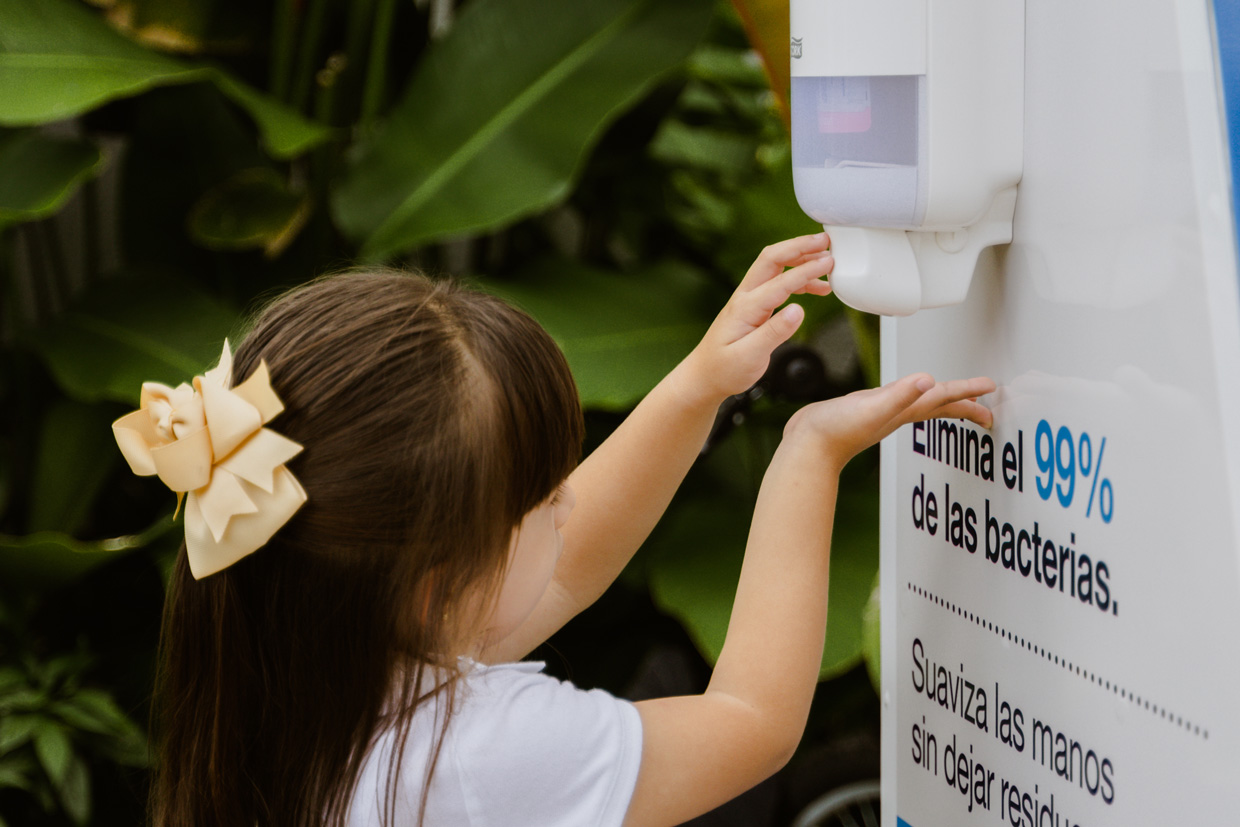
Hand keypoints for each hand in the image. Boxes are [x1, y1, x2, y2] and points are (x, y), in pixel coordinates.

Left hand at [679, 233, 833, 403]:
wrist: (705, 376)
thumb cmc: (724, 369)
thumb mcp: (750, 357)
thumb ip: (774, 333)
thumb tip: (798, 310)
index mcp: (745, 308)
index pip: (780, 281)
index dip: (806, 270)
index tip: (829, 261)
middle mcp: (745, 297)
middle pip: (772, 258)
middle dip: (799, 246)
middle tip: (825, 240)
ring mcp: (749, 299)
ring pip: (776, 267)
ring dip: (801, 259)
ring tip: (828, 259)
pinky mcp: (754, 306)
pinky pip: (778, 283)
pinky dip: (799, 279)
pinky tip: (818, 287)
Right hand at [785, 373, 995, 471]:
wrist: (807, 446)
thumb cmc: (835, 431)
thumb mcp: (872, 407)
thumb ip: (900, 394)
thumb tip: (929, 380)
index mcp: (903, 410)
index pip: (943, 398)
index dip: (968, 391)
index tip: (991, 387)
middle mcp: (896, 413)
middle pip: (940, 408)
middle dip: (965, 406)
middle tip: (987, 410)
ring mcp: (881, 414)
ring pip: (921, 406)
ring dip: (940, 403)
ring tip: (953, 401)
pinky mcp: (865, 412)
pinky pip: (897, 404)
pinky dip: (908, 398)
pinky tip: (902, 397)